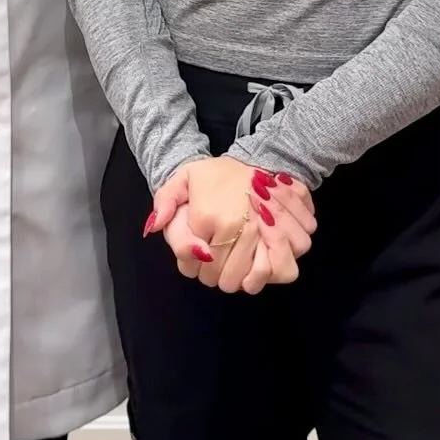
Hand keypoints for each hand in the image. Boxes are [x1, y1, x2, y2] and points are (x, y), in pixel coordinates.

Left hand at [148, 157, 315, 294]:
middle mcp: (234, 226)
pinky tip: (256, 271)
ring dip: (236, 281)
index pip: (192, 265)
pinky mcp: (283, 236)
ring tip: (233, 267)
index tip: (195, 257)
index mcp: (206, 216)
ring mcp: (261, 233)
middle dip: (212, 276)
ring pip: (244, 281)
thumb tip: (155, 227)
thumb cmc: (217, 175)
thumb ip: (165, 202)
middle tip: (213, 262)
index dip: (191, 266)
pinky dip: (266, 277)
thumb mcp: (183, 179)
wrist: (257, 159)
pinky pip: (279, 271)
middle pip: (217, 277)